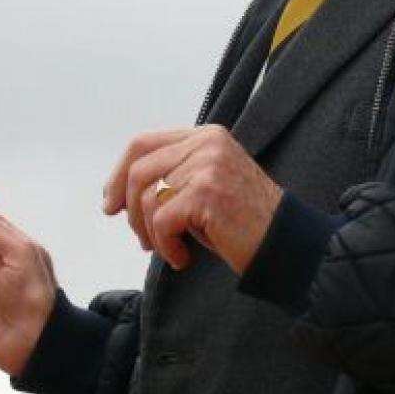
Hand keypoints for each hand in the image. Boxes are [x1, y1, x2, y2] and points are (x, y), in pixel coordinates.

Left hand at [103, 125, 282, 273]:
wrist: (283, 242)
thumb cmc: (242, 220)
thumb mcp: (205, 184)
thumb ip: (173, 174)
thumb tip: (119, 191)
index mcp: (205, 136)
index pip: (144, 142)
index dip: (119, 173)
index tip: (111, 202)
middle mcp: (207, 143)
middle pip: (139, 169)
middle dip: (128, 208)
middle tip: (140, 238)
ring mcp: (208, 166)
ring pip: (147, 198)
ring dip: (149, 232)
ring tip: (168, 248)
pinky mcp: (207, 193)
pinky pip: (162, 221)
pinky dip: (166, 246)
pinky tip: (182, 258)